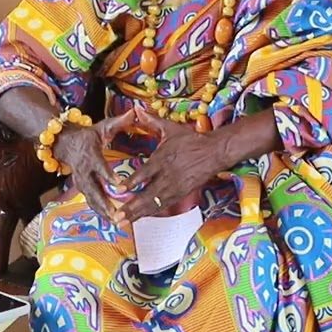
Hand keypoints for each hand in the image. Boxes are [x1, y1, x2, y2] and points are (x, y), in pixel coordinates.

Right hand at [52, 110, 135, 224]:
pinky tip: (111, 220)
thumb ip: (120, 121)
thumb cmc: (89, 135)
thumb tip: (134, 111)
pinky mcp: (81, 188)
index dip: (107, 175)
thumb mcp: (103, 126)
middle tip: (117, 212)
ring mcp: (80, 181)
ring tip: (116, 221)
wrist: (65, 143)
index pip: (99, 166)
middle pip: (93, 189)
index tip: (118, 184)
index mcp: (91, 154)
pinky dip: (99, 212)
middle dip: (104, 202)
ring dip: (102, 211)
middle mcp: (84, 170)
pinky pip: (90, 201)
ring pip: (90, 199)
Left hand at [115, 108, 227, 225]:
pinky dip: (151, 212)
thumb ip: (151, 121)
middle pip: (147, 195)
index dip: (132, 182)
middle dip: (131, 207)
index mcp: (162, 159)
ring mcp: (175, 187)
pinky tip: (140, 218)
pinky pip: (164, 205)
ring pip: (154, 204)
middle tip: (117, 217)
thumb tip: (137, 109)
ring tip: (124, 222)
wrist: (214, 152)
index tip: (119, 189)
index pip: (145, 173)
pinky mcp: (181, 194)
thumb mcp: (170, 129)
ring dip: (138, 214)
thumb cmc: (192, 140)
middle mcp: (167, 176)